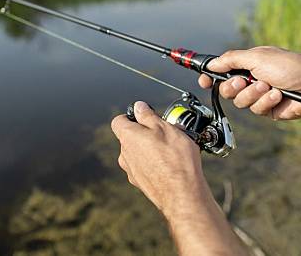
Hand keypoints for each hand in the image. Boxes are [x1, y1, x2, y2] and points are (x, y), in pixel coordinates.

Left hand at [110, 101, 211, 217]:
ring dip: (151, 149)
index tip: (145, 116)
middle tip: (165, 134)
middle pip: (130, 137)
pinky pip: (144, 167)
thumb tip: (139, 107)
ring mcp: (131, 170)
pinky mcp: (140, 183)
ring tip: (171, 151)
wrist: (182, 194)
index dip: (131, 116)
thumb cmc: (175, 160)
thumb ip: (148, 115)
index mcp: (127, 137)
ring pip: (138, 153)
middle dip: (146, 133)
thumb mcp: (165, 127)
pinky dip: (154, 164)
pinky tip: (170, 165)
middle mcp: (124, 154)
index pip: (119, 121)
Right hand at [198, 46, 300, 119]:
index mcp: (248, 62)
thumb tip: (211, 63)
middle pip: (226, 88)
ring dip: (253, 93)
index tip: (203, 80)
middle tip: (243, 82)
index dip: (210, 75)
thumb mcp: (258, 57)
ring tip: (269, 87)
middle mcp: (252, 78)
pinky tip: (278, 96)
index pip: (222, 69)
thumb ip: (231, 59)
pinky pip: (255, 109)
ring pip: (240, 101)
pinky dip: (265, 102)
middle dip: (233, 86)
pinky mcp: (267, 109)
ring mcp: (259, 95)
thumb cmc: (290, 67)